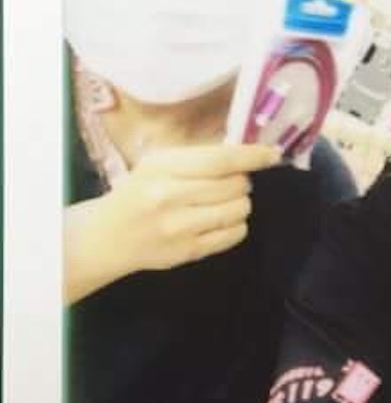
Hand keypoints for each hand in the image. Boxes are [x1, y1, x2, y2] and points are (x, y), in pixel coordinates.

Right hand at [109, 141, 278, 274]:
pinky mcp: (188, 251)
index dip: (252, 156)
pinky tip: (220, 220)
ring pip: (239, 210)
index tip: (271, 154)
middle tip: (231, 181)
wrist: (108, 236)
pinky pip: (234, 234)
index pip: (220, 160)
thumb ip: (197, 156)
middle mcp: (170, 197)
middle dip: (242, 181)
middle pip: (235, 185)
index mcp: (162, 168)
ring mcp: (180, 227)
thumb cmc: (137, 192)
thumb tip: (244, 150)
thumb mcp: (157, 163)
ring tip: (223, 201)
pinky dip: (236, 224)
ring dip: (240, 203)